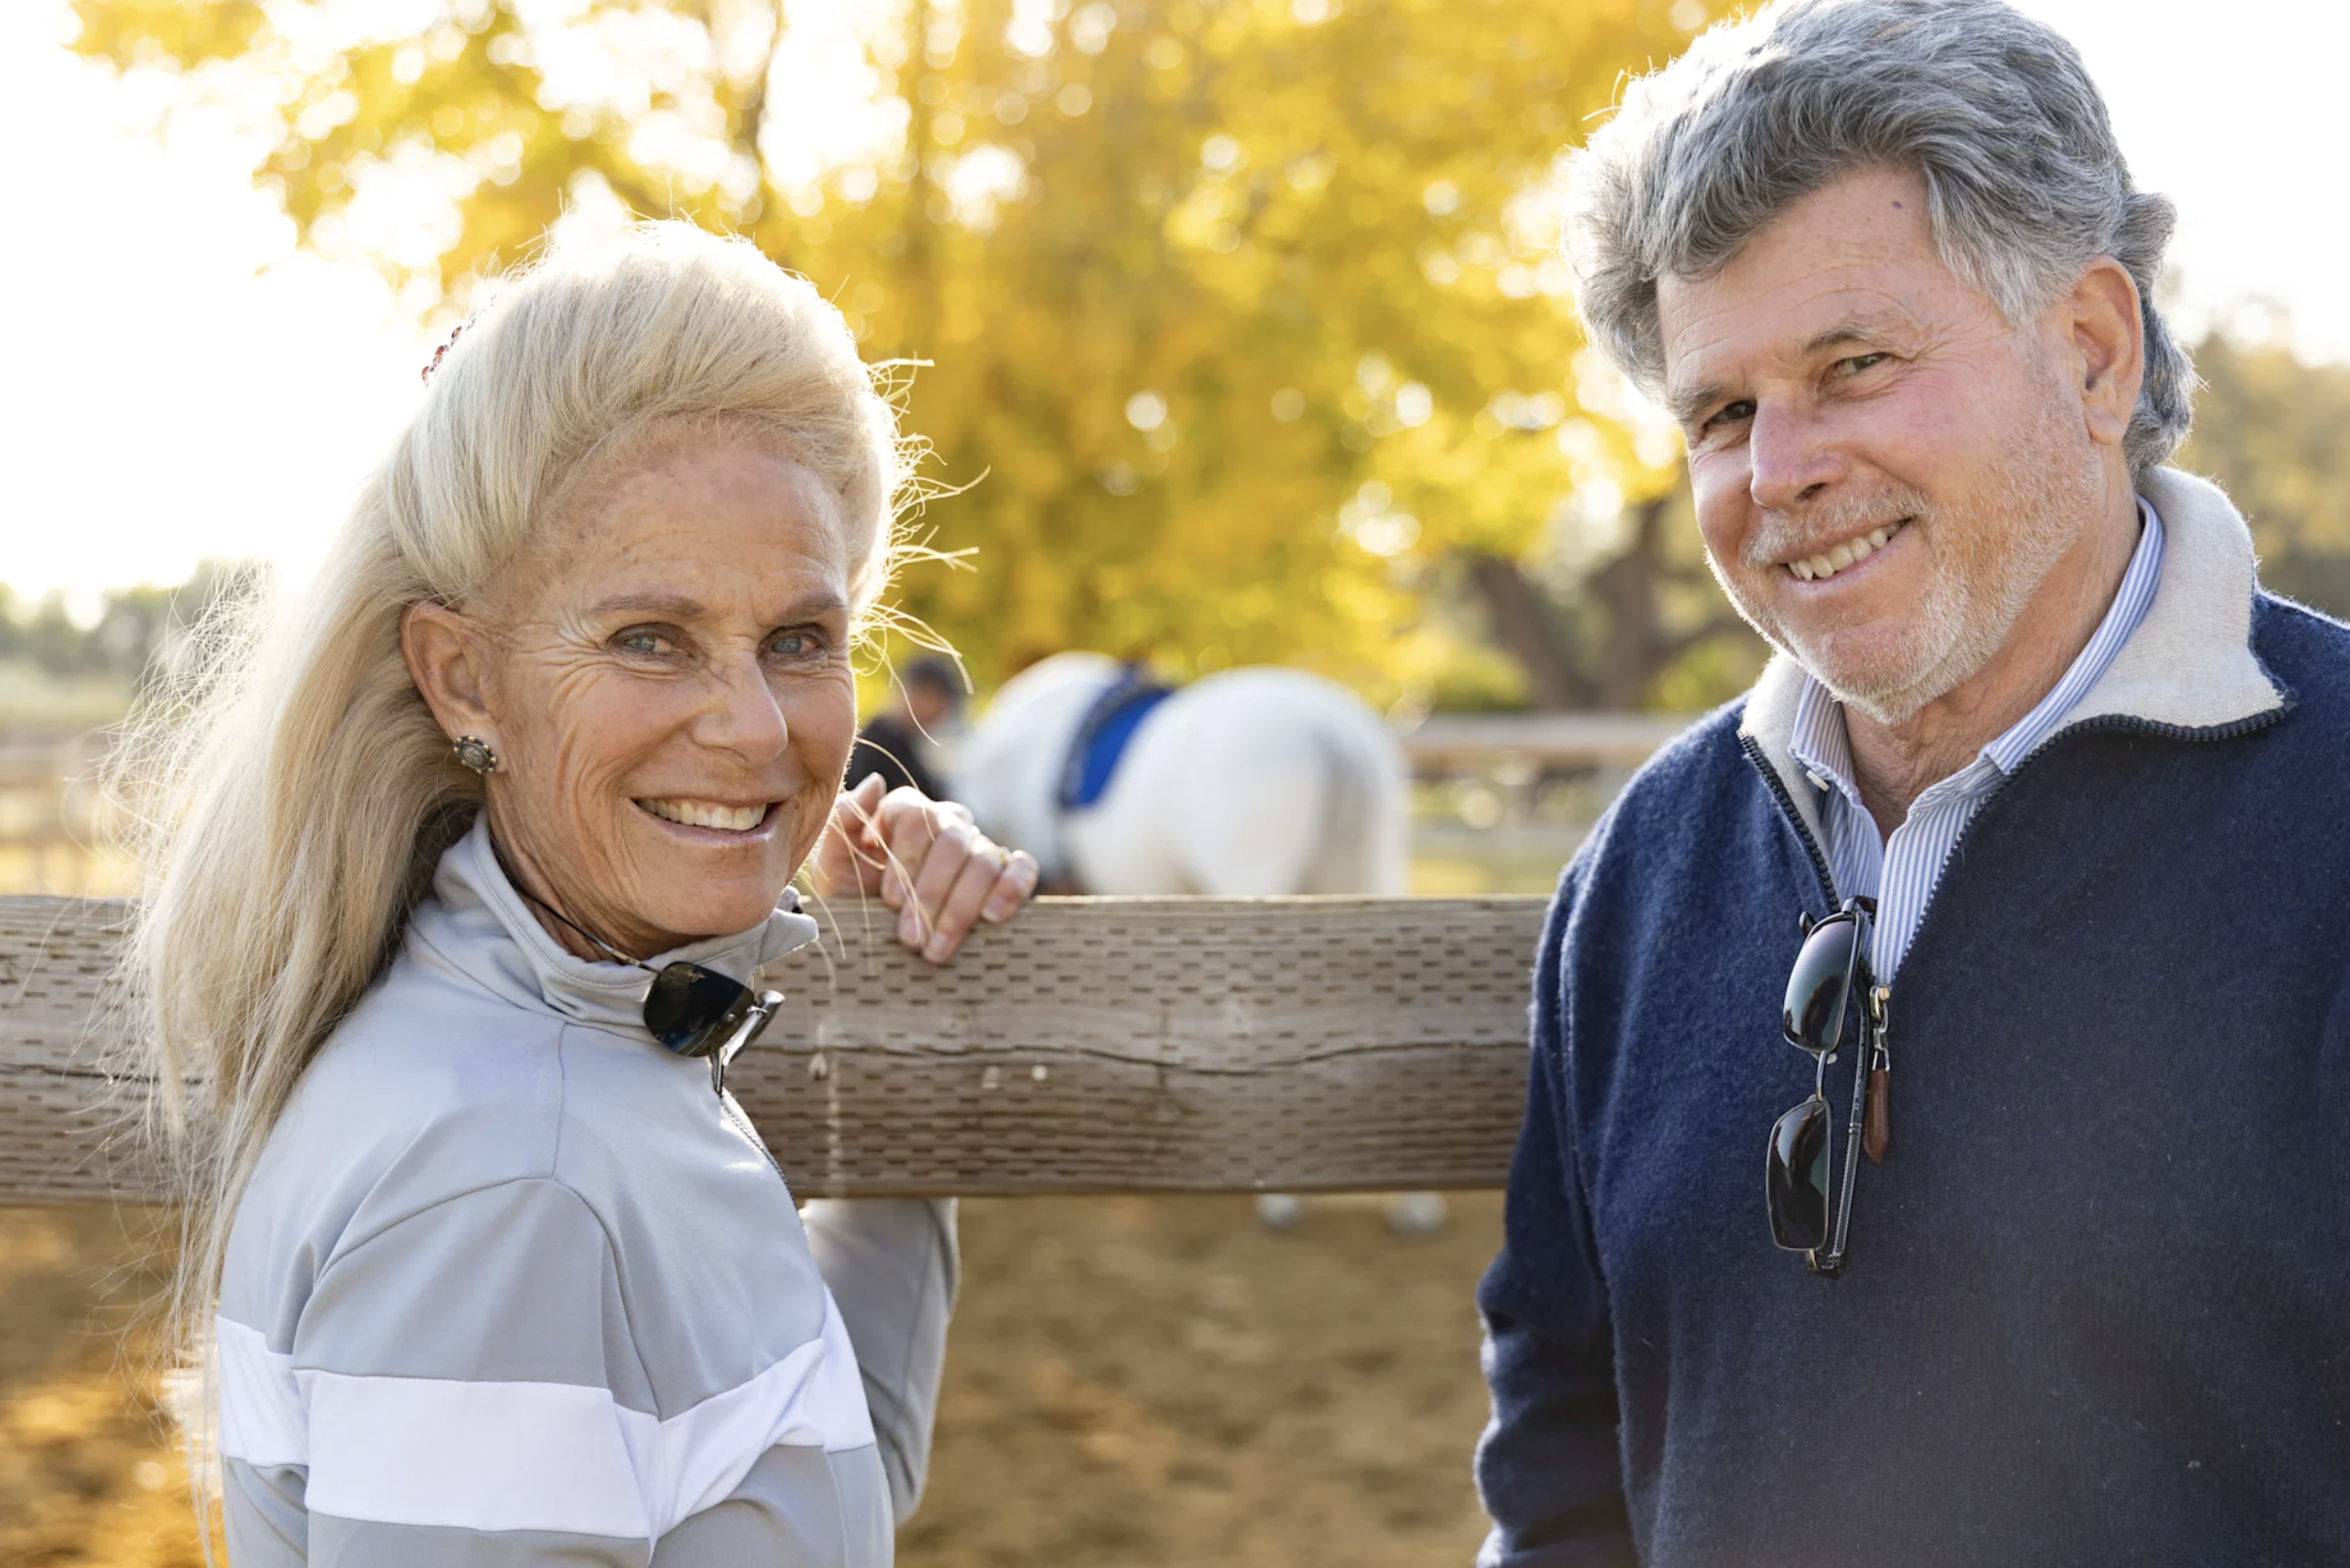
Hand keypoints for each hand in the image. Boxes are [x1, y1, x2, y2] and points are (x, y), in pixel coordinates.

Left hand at [811, 775, 1039, 963]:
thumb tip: (875, 781)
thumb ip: (844, 819)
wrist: (872, 932)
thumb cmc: (850, 895)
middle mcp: (947, 822)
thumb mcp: (832, 862)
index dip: (907, 860)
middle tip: (911, 937)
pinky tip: (992, 916)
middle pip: (954, 842)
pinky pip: (1023, 867)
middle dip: (932, 894)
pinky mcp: (1005, 872)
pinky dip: (1012, 888)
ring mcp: (978, 846)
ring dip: (961, 909)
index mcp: (907, 810)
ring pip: (985, 861)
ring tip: (936, 949)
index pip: (919, 817)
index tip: (889, 901)